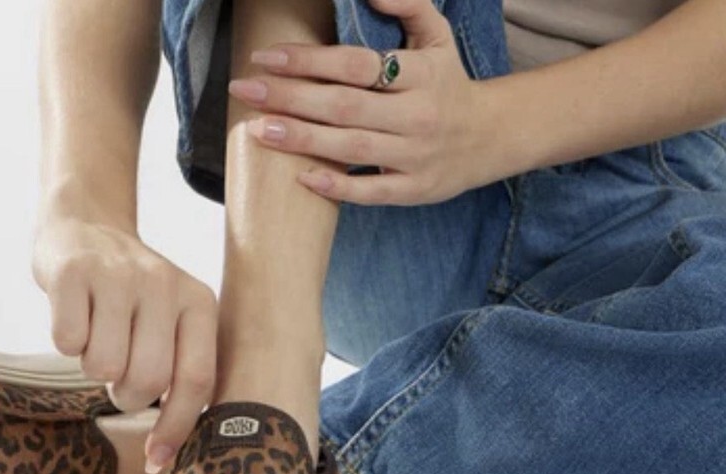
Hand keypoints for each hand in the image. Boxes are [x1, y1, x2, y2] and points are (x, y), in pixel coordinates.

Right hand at [32, 211, 217, 473]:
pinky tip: (74, 318)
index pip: (197, 381)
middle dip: (125, 396)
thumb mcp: (173, 321)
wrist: (85, 225)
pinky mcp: (73, 271)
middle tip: (116, 376)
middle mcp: (164, 285)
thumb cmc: (132, 295)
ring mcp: (118, 275)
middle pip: (148, 380)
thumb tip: (167, 454)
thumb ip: (182, 372)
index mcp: (199, 303)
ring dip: (93, 367)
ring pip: (104, 366)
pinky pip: (66, 342)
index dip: (175, 428)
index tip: (155, 460)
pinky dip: (65, 343)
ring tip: (97, 338)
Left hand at [227, 0, 496, 205]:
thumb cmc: (448, 84)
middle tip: (246, 91)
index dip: (307, 60)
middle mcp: (418, 114)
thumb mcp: (437, 37)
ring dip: (302, 140)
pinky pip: (370, 192)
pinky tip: (301, 178)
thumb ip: (408, 6)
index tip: (265, 57)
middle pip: (344, 106)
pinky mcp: (413, 190)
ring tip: (259, 130)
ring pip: (351, 149)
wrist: (490, 138)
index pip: (355, 64)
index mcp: (421, 73)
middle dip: (290, 97)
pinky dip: (336, 187)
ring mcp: (415, 156)